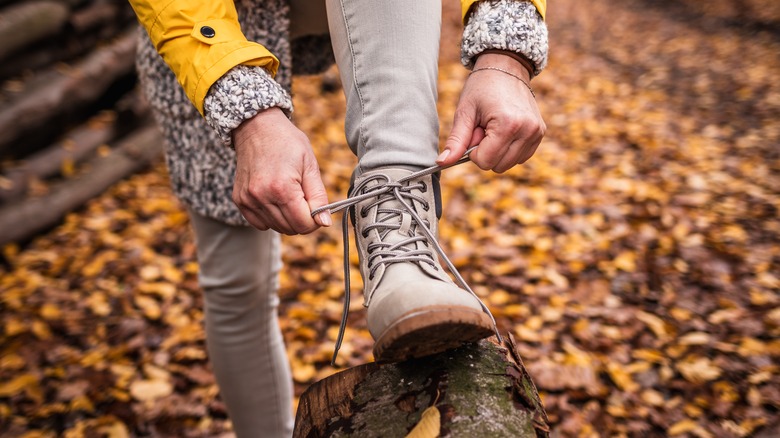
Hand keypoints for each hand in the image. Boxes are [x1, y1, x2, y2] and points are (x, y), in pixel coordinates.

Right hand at [232, 107, 330, 234]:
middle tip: (302, 196)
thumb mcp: (310, 165)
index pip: (304, 225)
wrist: (257, 127)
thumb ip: (319, 197)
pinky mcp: (239, 200)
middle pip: (290, 229)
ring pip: (276, 228)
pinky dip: (271, 217)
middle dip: (302, 219)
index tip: (316, 206)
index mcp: (282, 188)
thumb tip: (325, 223)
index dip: (315, 219)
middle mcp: (261, 196)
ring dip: (287, 218)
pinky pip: (260, 224)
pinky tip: (274, 199)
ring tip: (288, 194)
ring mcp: (248, 199)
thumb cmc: (287, 142)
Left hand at [438, 52, 545, 172]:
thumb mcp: (465, 112)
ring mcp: (536, 133)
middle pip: (498, 166)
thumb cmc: (482, 88)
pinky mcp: (540, 134)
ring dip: (498, 150)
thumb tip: (442, 162)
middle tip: (484, 127)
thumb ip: (456, 140)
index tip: (475, 131)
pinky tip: (505, 130)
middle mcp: (527, 130)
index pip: (485, 161)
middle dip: (486, 151)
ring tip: (495, 126)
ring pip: (509, 164)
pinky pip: (520, 157)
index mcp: (508, 125)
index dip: (473, 151)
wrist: (506, 67)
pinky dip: (509, 149)